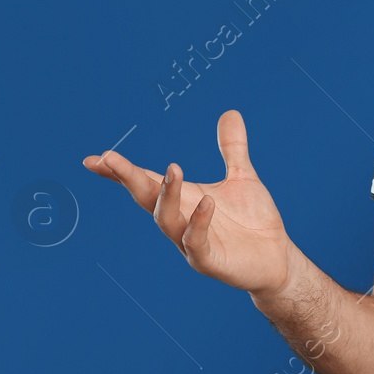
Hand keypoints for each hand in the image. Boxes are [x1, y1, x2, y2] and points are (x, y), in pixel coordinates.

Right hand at [83, 110, 293, 296]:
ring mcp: (190, 243)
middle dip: (128, 178)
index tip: (95, 158)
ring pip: (166, 220)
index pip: (145, 182)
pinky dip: (198, 223)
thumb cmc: (253, 221)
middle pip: (146, 198)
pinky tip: (207, 202)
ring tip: (174, 169)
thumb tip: (230, 112)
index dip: (120, 172)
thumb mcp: (243, 177)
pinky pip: (196, 244)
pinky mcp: (209, 261)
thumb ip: (232, 148)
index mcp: (183, 200)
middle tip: (109, 158)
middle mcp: (180, 220)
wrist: (277, 259)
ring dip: (166, 195)